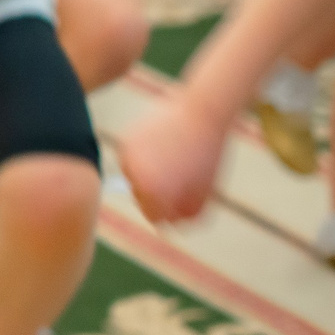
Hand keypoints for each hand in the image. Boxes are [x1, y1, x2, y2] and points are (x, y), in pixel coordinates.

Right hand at [115, 97, 228, 223]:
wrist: (201, 111)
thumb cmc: (207, 154)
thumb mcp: (205, 192)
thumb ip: (188, 214)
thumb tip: (172, 223)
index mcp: (154, 192)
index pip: (154, 217)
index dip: (172, 210)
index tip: (185, 197)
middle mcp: (135, 177)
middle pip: (142, 198)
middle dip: (159, 192)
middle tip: (182, 176)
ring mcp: (128, 157)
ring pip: (135, 179)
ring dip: (150, 174)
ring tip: (173, 159)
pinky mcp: (126, 140)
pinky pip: (133, 160)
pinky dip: (145, 158)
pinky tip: (164, 146)